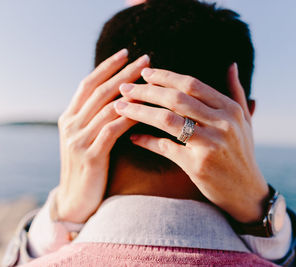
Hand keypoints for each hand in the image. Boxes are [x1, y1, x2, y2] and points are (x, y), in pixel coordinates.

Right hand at [55, 50, 149, 222]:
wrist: (75, 201)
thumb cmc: (89, 167)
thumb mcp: (88, 138)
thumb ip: (98, 118)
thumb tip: (122, 97)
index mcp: (69, 117)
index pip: (88, 84)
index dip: (107, 67)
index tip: (126, 53)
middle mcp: (71, 124)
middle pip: (101, 91)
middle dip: (124, 73)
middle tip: (145, 59)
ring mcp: (78, 139)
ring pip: (108, 108)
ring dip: (131, 93)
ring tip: (151, 82)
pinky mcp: (90, 156)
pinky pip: (112, 130)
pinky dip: (129, 118)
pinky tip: (145, 110)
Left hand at [115, 63, 268, 222]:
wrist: (247, 192)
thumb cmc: (242, 154)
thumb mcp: (245, 121)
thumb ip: (236, 92)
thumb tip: (231, 65)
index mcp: (231, 110)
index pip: (192, 85)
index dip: (165, 77)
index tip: (145, 73)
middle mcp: (222, 124)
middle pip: (176, 99)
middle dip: (146, 91)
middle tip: (125, 88)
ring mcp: (210, 145)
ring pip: (167, 120)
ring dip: (139, 111)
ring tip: (120, 107)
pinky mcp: (197, 165)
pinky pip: (165, 147)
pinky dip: (146, 141)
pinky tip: (133, 137)